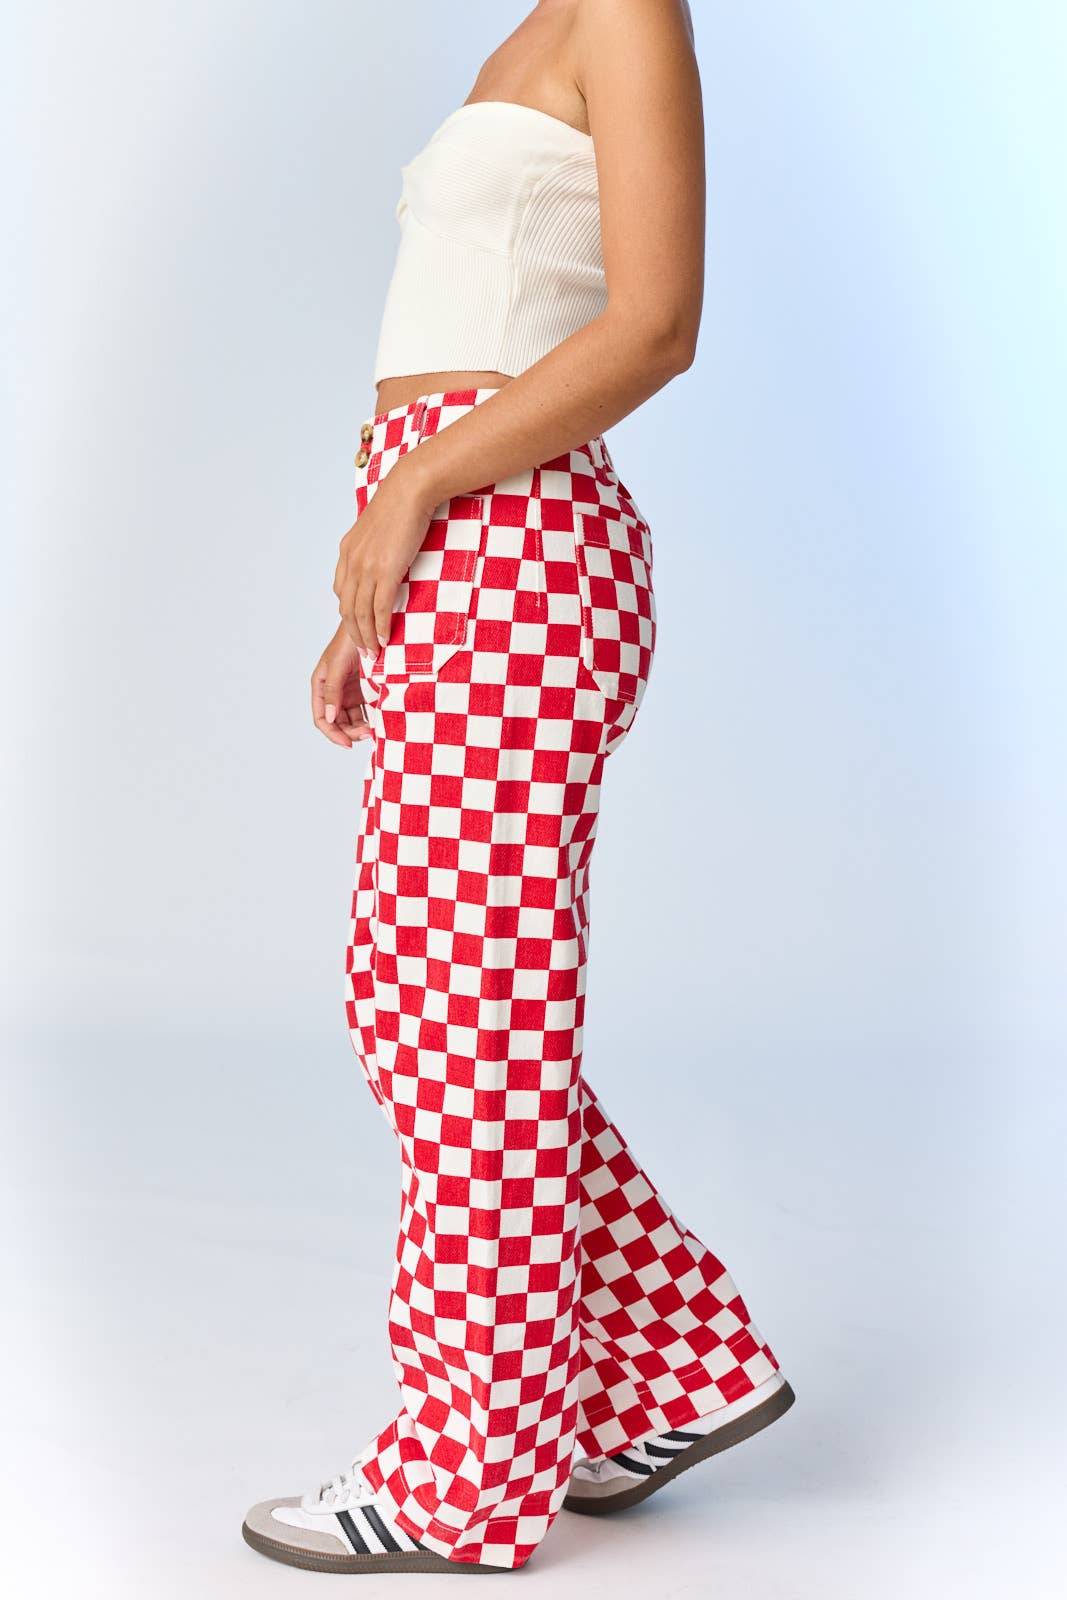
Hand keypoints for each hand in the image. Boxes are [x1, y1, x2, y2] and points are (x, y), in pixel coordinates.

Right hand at [311, 624, 371, 747]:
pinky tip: (381, 722)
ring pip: (353, 720)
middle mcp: (335, 692)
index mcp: (322, 686)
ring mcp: (350, 692)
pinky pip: (367, 711)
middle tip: (369, 734)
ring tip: (377, 729)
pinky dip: (372, 719)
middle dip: (351, 732)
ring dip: (362, 728)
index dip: (333, 734)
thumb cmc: (349, 641)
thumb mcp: (338, 666)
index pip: (322, 719)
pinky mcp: (366, 690)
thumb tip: (330, 719)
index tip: (349, 743)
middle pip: (338, 723)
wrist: (370, 624)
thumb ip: (333, 692)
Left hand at [333, 459, 439, 655]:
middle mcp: (352, 562)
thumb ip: (374, 547)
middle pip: (347, 609)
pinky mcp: (385, 571)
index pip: (341, 592)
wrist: (409, 490)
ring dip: (366, 636)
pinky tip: (384, 639)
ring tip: (374, 653)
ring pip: (361, 613)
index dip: (348, 615)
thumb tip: (383, 557)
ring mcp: (367, 568)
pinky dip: (380, 627)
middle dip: (354, 634)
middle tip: (363, 652)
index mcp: (347, 552)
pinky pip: (379, 608)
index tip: (358, 629)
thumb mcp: (378, 528)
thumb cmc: (401, 505)